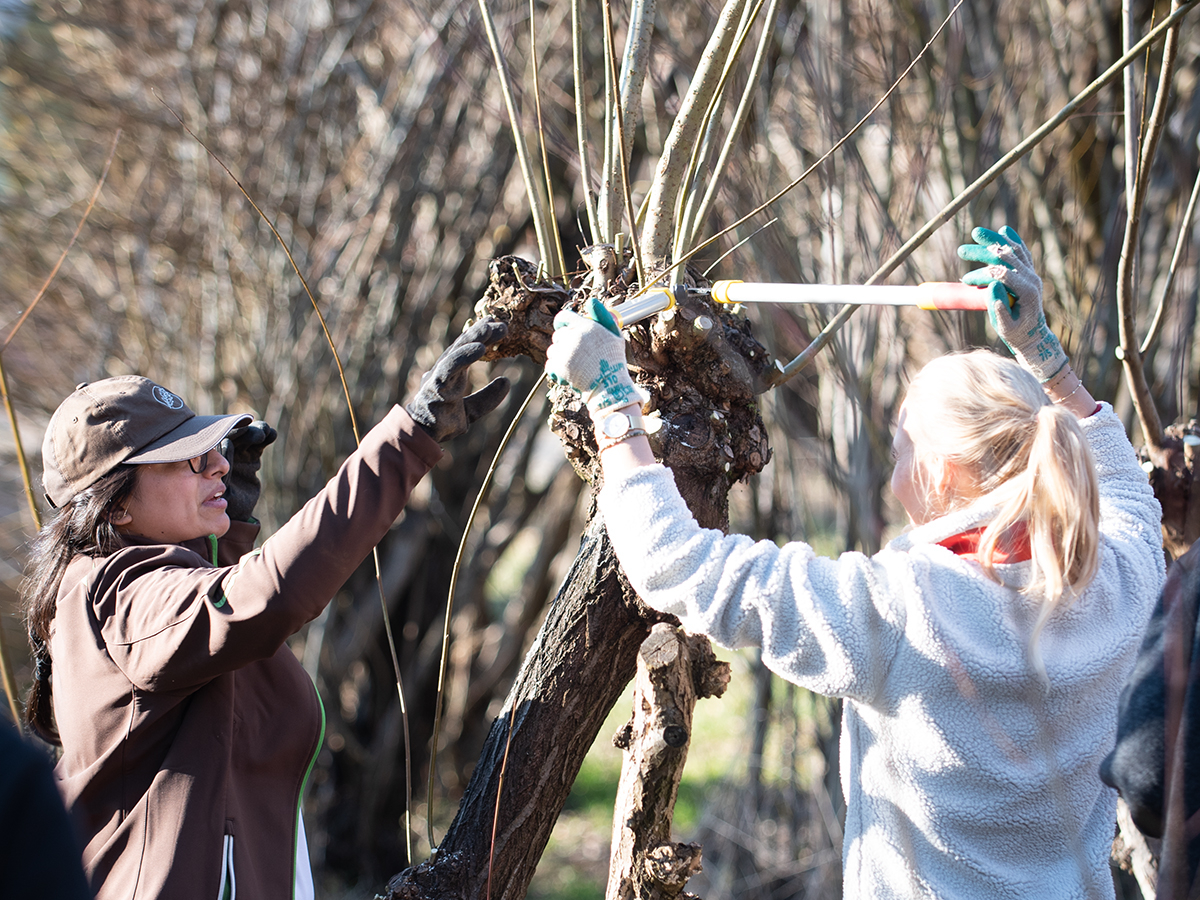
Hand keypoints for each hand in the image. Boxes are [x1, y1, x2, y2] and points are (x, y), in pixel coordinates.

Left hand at [220, 420, 276, 521]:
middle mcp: (225, 455)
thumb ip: (225, 479)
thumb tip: (221, 468)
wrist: (238, 511)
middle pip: (233, 438)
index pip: (219, 447)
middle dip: (243, 433)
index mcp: (213, 462)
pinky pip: (258, 445)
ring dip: (255, 432)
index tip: (233, 440)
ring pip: (246, 438)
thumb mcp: (225, 494)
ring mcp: (239, 455)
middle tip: (254, 434)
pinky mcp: (251, 457)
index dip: (227, 442)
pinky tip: (272, 434)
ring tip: (264, 431)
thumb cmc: (226, 505)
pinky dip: (266, 438)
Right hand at [406, 318, 510, 442]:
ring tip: (490, 327)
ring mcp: (439, 375)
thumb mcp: (472, 410)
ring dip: (474, 337)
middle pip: (465, 345)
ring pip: (458, 350)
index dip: (483, 337)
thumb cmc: (443, 421)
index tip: (498, 326)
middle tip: (502, 324)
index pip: (468, 350)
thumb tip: (506, 381)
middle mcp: (445, 370)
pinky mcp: (435, 384)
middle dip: (482, 333)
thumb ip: (488, 397)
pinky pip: (451, 365)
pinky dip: (464, 355)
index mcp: (453, 374)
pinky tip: (480, 347)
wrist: (423, 435)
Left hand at [545, 296, 646, 414]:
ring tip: (575, 366)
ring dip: (560, 358)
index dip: (562, 323)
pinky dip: (556, 372)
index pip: (562, 317)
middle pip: (557, 335)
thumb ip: (603, 316)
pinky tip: (569, 375)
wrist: (610, 386)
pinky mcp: (559, 367)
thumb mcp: (614, 334)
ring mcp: (565, 352)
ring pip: (552, 351)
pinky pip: (549, 365)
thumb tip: (591, 301)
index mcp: (585, 326)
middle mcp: (573, 336)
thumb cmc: (613, 360)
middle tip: (577, 354)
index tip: (566, 330)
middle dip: (564, 344)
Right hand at [958, 225, 1067, 381]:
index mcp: (1027, 292)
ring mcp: (1031, 274)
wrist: (1033, 335)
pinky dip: (1012, 241)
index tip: (965, 280)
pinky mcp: (1028, 273)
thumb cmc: (1016, 334)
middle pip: (1007, 258)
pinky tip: (1003, 231)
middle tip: (961, 250)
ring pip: (1014, 251)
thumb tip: (992, 285)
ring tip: (976, 232)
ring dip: (994, 241)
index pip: (1003, 274)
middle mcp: (1032, 279)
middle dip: (983, 252)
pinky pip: (1022, 253)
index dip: (982, 275)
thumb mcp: (1005, 327)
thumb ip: (999, 308)